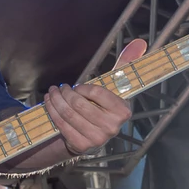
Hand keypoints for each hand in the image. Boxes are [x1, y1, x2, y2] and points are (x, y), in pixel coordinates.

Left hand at [43, 39, 142, 154]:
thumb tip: (139, 43)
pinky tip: (49, 104)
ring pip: (68, 113)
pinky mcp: (81, 145)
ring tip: (52, 93)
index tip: (78, 87)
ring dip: (55, 100)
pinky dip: (52, 111)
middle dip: (65, 93)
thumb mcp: (114, 87)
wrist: (92, 134)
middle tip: (59, 88)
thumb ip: (125, 66)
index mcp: (123, 112)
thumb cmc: (103, 107)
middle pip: (79, 103)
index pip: (97, 93)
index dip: (83, 88)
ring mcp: (97, 139)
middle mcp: (112, 127)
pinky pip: (61, 124)